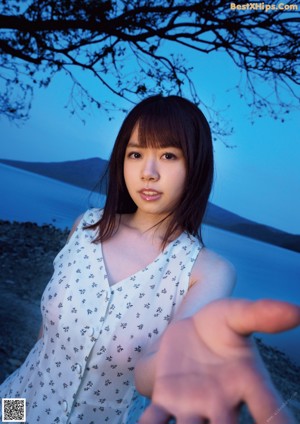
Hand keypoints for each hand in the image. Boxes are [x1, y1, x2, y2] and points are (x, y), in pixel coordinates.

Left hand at [139, 299, 299, 423]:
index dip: (278, 423)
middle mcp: (222, 404)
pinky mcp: (166, 400)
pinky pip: (155, 421)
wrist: (189, 329)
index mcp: (248, 384)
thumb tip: (297, 310)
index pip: (270, 412)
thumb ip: (262, 314)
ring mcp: (193, 407)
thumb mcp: (238, 314)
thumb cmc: (220, 325)